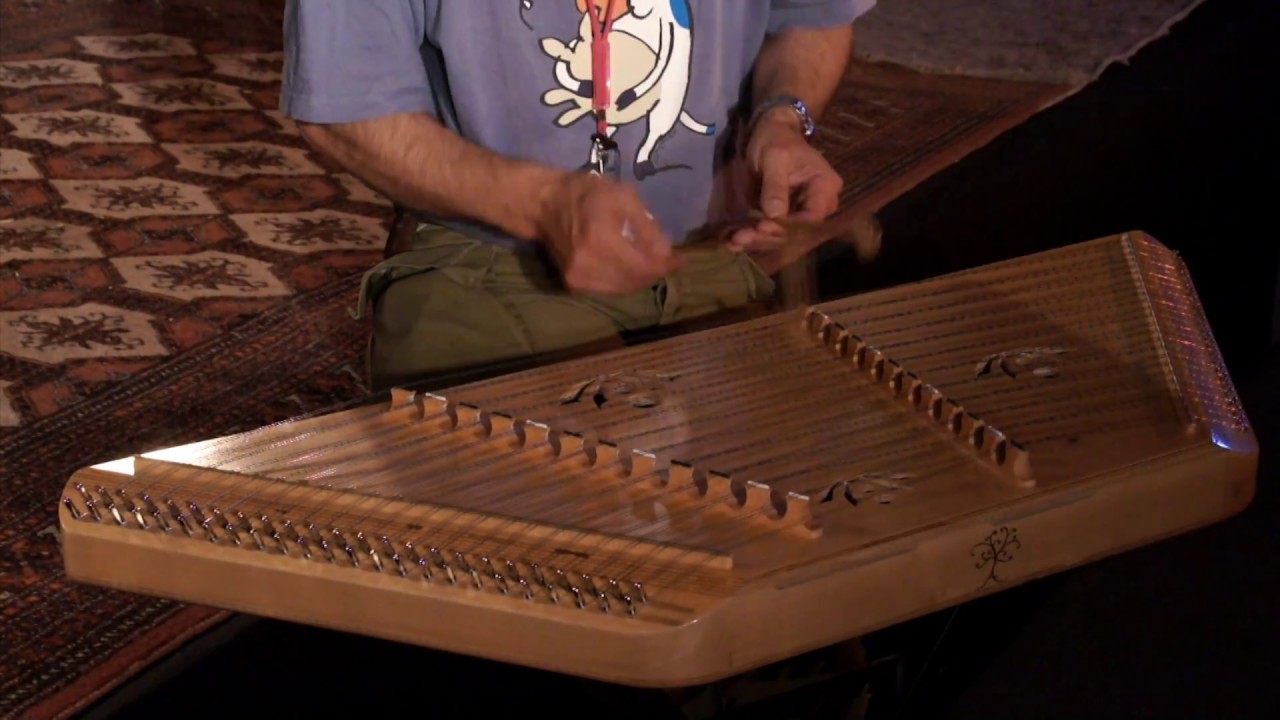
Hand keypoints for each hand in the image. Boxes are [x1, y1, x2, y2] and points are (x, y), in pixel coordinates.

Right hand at [538, 172, 680, 294]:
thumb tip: (667, 255)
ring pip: (623, 288)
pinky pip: (608, 288)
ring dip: (639, 278)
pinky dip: (622, 281)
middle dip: (654, 272)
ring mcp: (578, 278)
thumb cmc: (586, 193)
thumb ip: (648, 227)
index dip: (666, 265)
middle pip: (635, 281)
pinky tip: (628, 266)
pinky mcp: (572, 285)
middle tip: (666, 261)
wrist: (544, 204)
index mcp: (601, 239)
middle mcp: (588, 265)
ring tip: (648, 263)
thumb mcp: (624, 197)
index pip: (644, 265)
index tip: (679, 260)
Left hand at [729, 108, 843, 251]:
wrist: (773, 131)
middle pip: (796, 232)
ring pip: (783, 236)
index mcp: (825, 188)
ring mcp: (803, 212)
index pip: (810, 218)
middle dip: (766, 237)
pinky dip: (754, 236)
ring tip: (732, 242)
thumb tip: (774, 215)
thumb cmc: (777, 139)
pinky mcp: (787, 215)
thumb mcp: (775, 158)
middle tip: (740, 238)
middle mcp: (820, 205)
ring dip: (757, 241)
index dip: (786, 227)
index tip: (761, 227)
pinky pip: (773, 230)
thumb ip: (775, 187)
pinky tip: (733, 242)